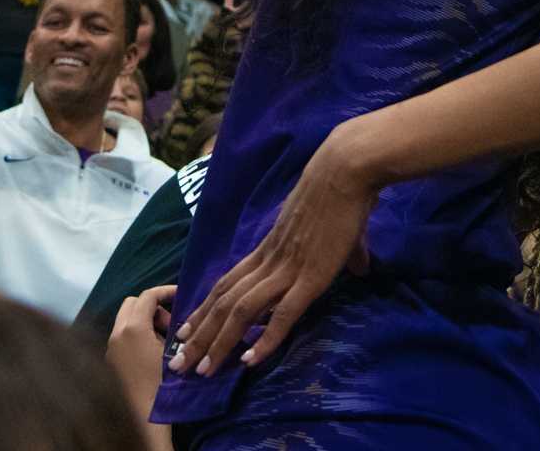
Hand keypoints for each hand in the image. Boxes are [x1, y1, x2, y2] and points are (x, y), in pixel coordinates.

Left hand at [107, 284, 178, 416]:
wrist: (143, 416)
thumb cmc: (162, 383)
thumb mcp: (172, 351)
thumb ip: (171, 328)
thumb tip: (172, 318)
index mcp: (133, 327)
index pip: (148, 296)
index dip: (166, 292)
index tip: (181, 296)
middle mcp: (116, 333)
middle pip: (132, 303)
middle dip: (153, 307)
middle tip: (170, 325)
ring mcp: (110, 347)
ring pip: (125, 319)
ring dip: (144, 321)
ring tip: (162, 341)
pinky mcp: (110, 360)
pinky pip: (122, 335)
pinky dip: (135, 334)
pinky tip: (150, 353)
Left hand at [169, 119, 378, 376]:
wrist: (345, 169)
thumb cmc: (341, 192)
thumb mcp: (333, 226)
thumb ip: (344, 249)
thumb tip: (361, 264)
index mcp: (269, 248)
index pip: (226, 283)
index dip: (204, 308)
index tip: (184, 330)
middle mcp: (269, 261)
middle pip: (224, 301)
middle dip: (199, 334)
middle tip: (178, 363)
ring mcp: (286, 269)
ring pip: (241, 312)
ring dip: (219, 342)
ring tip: (201, 370)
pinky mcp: (309, 278)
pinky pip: (281, 315)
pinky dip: (265, 340)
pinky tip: (249, 361)